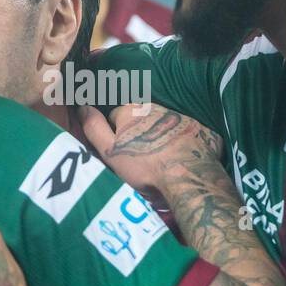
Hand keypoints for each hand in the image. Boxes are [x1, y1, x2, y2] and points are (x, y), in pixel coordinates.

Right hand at [79, 103, 223, 196]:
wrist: (187, 179)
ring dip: (161, 139)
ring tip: (163, 162)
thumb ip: (94, 128)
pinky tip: (183, 161)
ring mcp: (182, 117)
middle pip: (142, 120)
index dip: (116, 136)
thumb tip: (83, 107)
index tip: (122, 154)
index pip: (116, 117)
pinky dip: (184, 144)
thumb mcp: (110, 152)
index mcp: (132, 110)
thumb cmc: (144, 167)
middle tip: (142, 160)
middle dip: (140, 135)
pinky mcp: (202, 130)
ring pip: (164, 126)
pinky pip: (188, 134)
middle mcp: (157, 106)